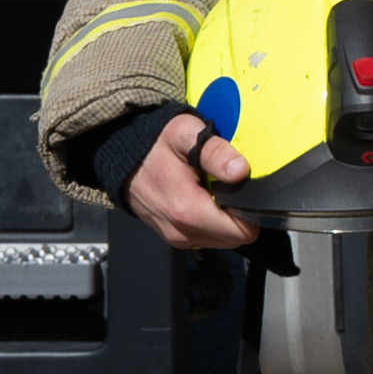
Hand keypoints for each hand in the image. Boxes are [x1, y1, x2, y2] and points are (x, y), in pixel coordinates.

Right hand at [120, 110, 261, 251]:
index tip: (245, 188)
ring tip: (213, 188)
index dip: (252, 209)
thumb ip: (215, 152)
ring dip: (225, 217)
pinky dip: (211, 219)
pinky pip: (206, 235)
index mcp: (187, 212)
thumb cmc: (154, 143)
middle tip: (228, 184)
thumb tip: (240, 171)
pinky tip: (203, 195)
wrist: (120, 154)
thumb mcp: (186, 134)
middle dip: (240, 213)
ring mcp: (176, 236)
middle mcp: (181, 232)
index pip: (243, 231)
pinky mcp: (173, 235)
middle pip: (235, 237)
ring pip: (222, 239)